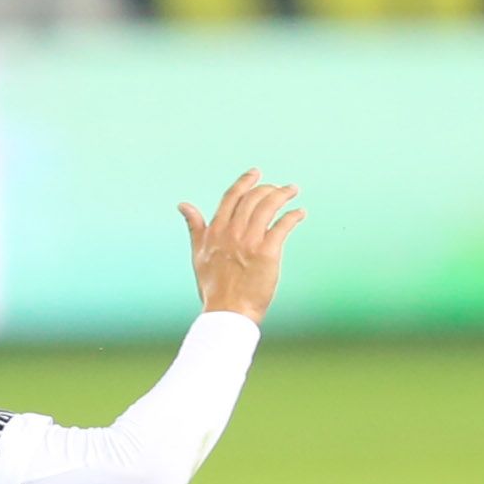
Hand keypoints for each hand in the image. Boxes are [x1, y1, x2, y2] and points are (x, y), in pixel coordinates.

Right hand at [179, 169, 304, 323]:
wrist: (228, 311)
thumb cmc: (213, 287)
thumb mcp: (198, 253)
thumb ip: (194, 226)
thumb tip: (183, 204)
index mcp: (215, 230)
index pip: (231, 197)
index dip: (245, 181)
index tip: (256, 172)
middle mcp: (231, 231)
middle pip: (252, 198)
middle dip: (268, 188)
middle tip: (281, 188)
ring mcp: (249, 241)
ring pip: (268, 206)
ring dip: (283, 195)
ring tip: (293, 191)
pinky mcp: (267, 252)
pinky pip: (282, 225)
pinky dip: (293, 216)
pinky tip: (300, 213)